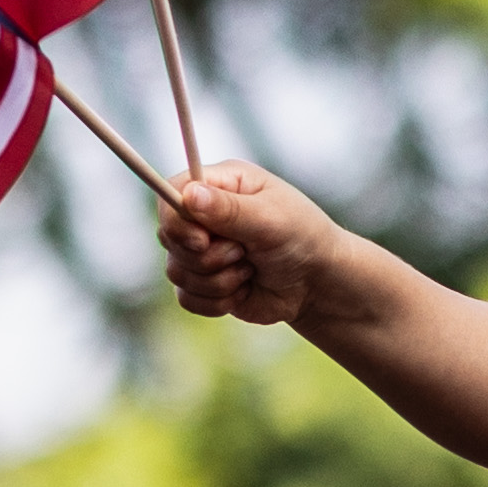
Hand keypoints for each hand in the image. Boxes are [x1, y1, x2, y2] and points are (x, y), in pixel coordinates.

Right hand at [163, 160, 365, 327]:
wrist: (317, 283)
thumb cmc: (303, 238)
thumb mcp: (271, 218)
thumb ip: (229, 209)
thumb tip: (189, 195)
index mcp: (220, 185)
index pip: (171, 192)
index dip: (177, 220)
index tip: (203, 241)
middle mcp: (204, 214)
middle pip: (170, 237)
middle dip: (208, 256)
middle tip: (244, 252)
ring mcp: (201, 249)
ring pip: (176, 271)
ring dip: (219, 280)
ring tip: (250, 270)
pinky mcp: (202, 282)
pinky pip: (186, 297)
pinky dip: (216, 301)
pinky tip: (243, 291)